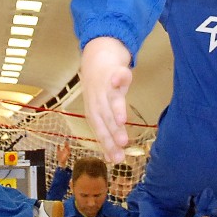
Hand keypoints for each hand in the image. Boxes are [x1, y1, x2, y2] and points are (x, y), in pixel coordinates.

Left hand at [78, 37, 133, 158]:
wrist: (97, 57)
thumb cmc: (101, 91)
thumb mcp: (102, 111)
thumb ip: (108, 133)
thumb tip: (114, 159)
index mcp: (93, 110)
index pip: (99, 129)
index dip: (106, 144)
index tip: (116, 159)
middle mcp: (97, 99)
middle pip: (104, 116)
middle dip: (113, 131)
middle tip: (123, 144)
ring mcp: (104, 84)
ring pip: (110, 98)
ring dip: (115, 108)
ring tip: (122, 120)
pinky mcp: (114, 70)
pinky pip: (118, 73)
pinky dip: (119, 76)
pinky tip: (122, 79)